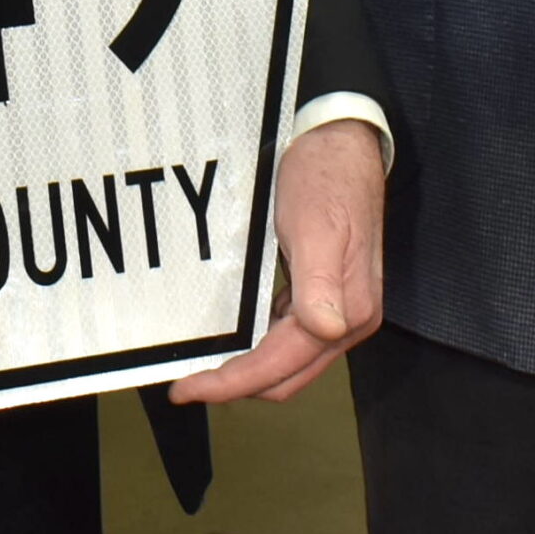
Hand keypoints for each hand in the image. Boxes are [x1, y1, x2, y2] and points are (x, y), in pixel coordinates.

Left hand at [170, 116, 384, 404]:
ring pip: (288, 363)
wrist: (344, 143)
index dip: (233, 384)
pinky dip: (261, 347)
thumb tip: (324, 328)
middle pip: (286, 376)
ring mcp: (339, 309)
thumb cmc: (326, 179)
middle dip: (236, 386)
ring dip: (248, 371)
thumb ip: (320, 283)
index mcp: (346, 311)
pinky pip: (290, 338)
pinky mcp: (327, 295)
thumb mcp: (315, 227)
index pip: (280, 367)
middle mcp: (347, 320)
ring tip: (204, 369)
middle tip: (187, 385)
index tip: (188, 390)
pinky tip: (236, 338)